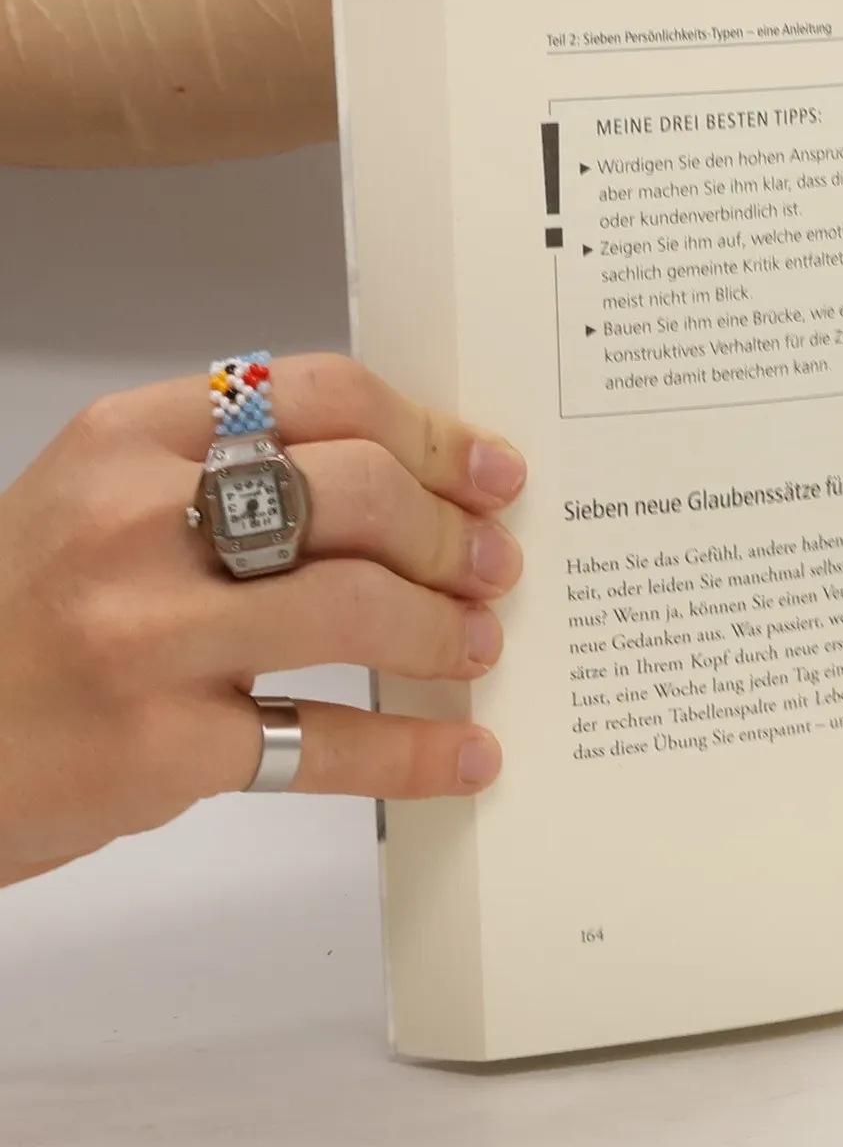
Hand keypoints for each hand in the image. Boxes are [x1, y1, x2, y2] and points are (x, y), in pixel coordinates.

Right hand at [0, 356, 524, 886]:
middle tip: (492, 565)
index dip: (430, 433)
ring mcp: (148, 638)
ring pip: (354, 606)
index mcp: (124, 442)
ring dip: (442, 628)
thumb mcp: (94, 503)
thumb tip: (403, 481)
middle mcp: (135, 526)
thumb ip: (223, 473)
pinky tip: (466, 751)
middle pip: (356, 492)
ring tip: (477, 645)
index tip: (488, 470)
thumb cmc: (23, 617)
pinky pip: (327, 741)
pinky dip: (414, 752)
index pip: (319, 394)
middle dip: (450, 532)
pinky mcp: (164, 748)